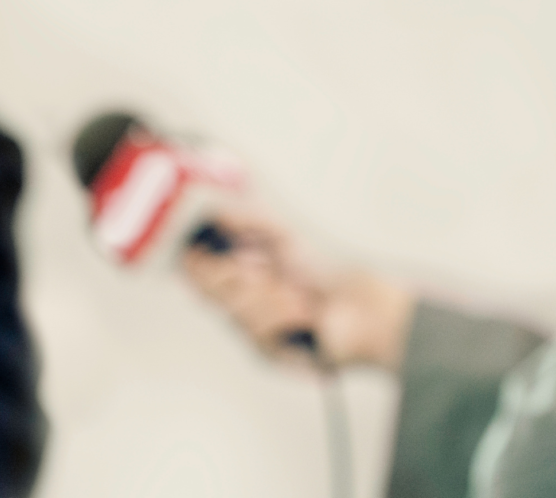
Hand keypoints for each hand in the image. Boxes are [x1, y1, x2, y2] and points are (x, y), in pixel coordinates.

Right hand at [181, 212, 414, 370]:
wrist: (360, 306)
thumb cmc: (327, 268)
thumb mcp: (281, 234)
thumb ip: (244, 217)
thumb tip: (211, 204)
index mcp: (241, 270)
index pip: (199, 271)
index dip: (196, 264)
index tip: (201, 252)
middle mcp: (242, 299)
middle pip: (207, 292)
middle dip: (237, 276)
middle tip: (263, 269)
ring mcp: (252, 327)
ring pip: (234, 311)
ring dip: (270, 297)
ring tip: (297, 294)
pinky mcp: (266, 352)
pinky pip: (257, 331)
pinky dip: (284, 316)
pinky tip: (304, 314)